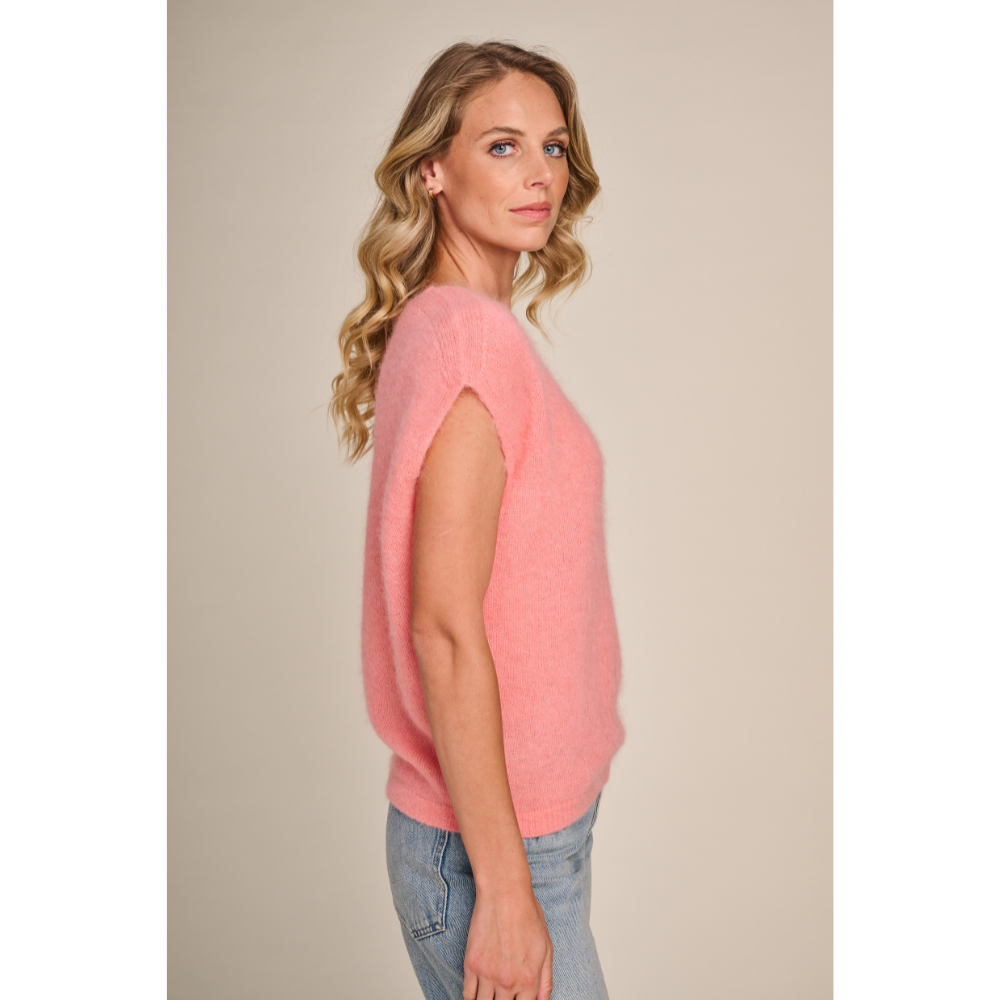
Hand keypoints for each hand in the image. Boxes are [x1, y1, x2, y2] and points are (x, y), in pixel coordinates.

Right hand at [462, 880, 553, 999]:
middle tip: (503, 995)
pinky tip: (478, 992)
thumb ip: (545, 980)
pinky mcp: (471, 964)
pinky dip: (472, 997)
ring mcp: (487, 974)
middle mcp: (507, 982)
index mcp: (529, 980)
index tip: (515, 999)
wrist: (504, 893)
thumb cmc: (528, 915)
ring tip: (491, 995)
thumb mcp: (546, 947)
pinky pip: (467, 994)